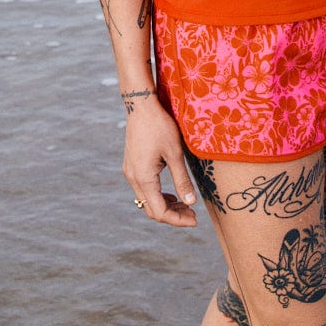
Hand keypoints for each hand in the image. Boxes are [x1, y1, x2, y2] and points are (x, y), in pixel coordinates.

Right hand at [122, 100, 197, 227]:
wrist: (141, 106)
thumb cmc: (160, 126)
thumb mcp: (175, 153)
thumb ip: (182, 180)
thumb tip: (191, 202)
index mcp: (144, 178)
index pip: (160, 212)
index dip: (178, 220)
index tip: (195, 220)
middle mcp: (133, 178)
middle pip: (151, 210)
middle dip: (173, 216)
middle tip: (193, 214)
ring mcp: (130, 172)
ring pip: (147, 201)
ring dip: (166, 206)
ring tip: (186, 204)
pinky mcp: (131, 165)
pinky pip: (144, 189)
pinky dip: (158, 195)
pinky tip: (172, 193)